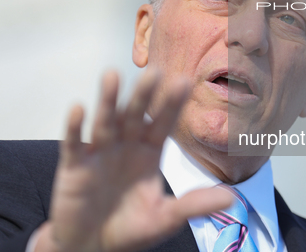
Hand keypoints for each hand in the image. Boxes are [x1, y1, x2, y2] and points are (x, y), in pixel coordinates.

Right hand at [34, 69, 231, 251]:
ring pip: (104, 122)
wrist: (92, 246)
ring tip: (113, 76)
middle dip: (144, 95)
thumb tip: (231, 198)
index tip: (185, 82)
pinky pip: (73, 144)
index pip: (162, 124)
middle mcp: (125, 146)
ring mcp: (99, 153)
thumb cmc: (129, 230)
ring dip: (108, 100)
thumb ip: (194, 204)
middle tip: (154, 71)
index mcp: (148, 153)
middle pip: (134, 116)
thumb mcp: (165, 218)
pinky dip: (75, 128)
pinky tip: (79, 109)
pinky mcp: (74, 166)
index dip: (172, 105)